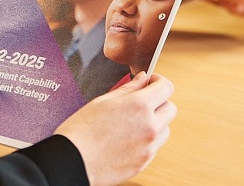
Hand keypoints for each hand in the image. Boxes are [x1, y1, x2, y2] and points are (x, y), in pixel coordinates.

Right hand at [55, 72, 175, 185]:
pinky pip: (154, 146)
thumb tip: (142, 79)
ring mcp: (149, 147)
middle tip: (142, 101)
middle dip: (159, 101)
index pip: (166, 87)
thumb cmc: (81, 131)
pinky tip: (128, 137)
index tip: (150, 82)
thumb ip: (128, 88)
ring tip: (133, 122)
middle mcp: (149, 126)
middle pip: (170, 108)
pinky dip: (147, 139)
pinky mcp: (144, 162)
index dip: (159, 81)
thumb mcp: (103, 100)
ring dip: (155, 122)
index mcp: (139, 106)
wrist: (73, 161)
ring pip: (165, 128)